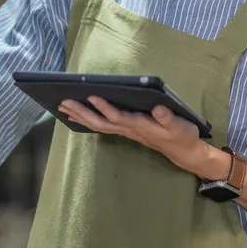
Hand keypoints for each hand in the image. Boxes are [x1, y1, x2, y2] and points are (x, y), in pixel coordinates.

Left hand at [59, 97, 221, 177]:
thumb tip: (159, 108)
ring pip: (99, 125)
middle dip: (82, 112)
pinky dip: (88, 120)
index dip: (105, 107)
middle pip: (101, 122)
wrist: (183, 152)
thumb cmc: (182, 136)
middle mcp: (129, 129)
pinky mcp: (126, 130)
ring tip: (64, 107)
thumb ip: (169, 118)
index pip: (119, 117)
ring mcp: (126, 131)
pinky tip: (78, 115)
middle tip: (64, 102)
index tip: (92, 96)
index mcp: (140, 125)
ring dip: (81, 116)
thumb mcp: (180, 126)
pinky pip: (103, 126)